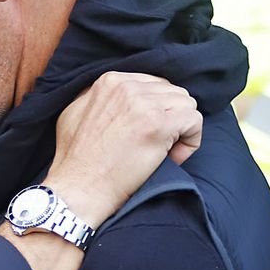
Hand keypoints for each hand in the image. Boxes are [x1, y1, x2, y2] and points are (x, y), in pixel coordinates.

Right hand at [45, 71, 201, 226]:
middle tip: (159, 145)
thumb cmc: (75, 159)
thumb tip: (120, 94)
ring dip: (182, 129)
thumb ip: (97, 97)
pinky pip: (194, 120)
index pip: (154, 84)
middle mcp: (128, 87)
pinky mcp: (159, 124)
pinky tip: (174, 157)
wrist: (79, 188)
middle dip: (172, 117)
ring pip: (187, 104)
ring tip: (165, 153)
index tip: (147, 133)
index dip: (156, 110)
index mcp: (110, 81)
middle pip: (173, 92)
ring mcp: (144, 104)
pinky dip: (191, 141)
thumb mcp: (76, 112)